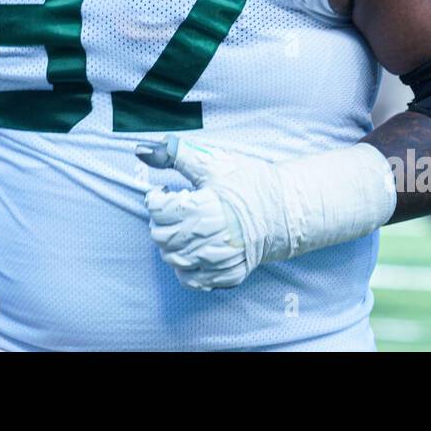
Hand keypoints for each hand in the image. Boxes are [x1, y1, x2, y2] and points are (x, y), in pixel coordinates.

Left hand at [136, 136, 271, 290]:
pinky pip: (191, 280)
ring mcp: (217, 261)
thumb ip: (176, 155)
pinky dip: (186, 266)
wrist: (288, 209)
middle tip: (178, 208)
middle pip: (161, 236)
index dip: (156, 198)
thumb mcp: (214, 163)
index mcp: (202, 208)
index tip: (166, 191)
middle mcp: (207, 238)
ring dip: (172, 242)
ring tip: (187, 226)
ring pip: (173, 259)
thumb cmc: (251, 183)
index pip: (157, 211)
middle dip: (163, 220)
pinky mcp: (226, 276)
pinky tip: (194, 249)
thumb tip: (142, 151)